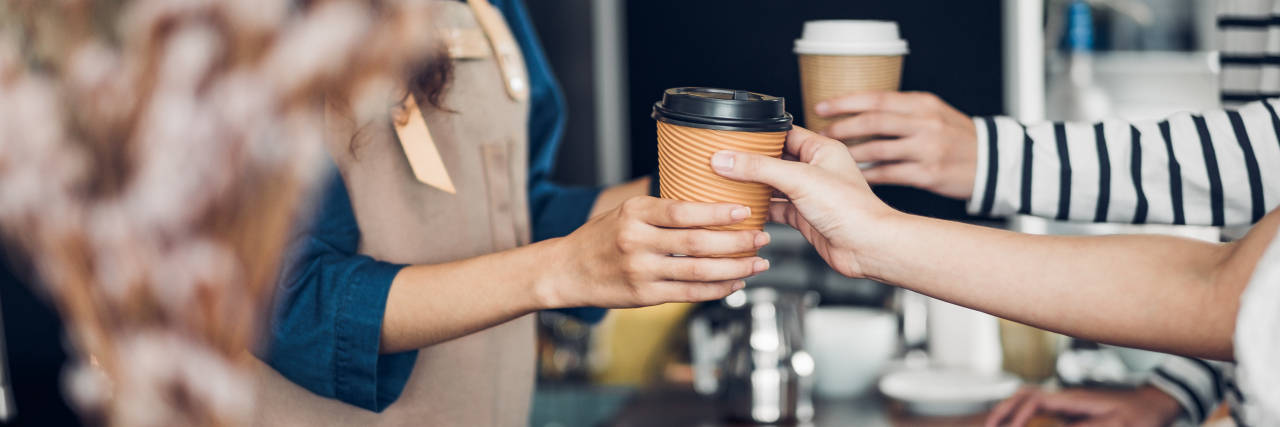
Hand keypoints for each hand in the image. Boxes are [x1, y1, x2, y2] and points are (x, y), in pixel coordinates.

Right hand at [546, 196, 770, 307]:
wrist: (566, 270)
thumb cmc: (600, 238)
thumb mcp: (625, 211)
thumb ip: (661, 209)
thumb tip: (708, 201)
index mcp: (634, 213)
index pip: (683, 211)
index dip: (717, 212)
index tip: (744, 211)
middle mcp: (636, 241)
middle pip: (696, 242)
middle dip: (735, 241)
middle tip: (761, 237)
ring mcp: (640, 271)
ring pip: (697, 271)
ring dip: (733, 268)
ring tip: (757, 263)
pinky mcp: (643, 296)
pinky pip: (688, 294)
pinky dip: (715, 290)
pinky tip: (734, 283)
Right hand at [709, 127, 899, 278]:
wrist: (867, 247)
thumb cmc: (851, 209)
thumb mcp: (799, 179)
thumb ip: (759, 168)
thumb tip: (727, 159)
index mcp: (822, 149)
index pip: (784, 133)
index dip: (759, 135)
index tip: (733, 137)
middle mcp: (816, 169)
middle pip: (775, 160)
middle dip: (751, 162)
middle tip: (725, 160)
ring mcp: (810, 195)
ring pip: (773, 185)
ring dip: (753, 186)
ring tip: (727, 182)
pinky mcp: (805, 217)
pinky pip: (776, 209)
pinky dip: (760, 209)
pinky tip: (744, 209)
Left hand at [815, 91, 977, 199]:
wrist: (993, 161)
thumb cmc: (956, 136)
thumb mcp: (933, 112)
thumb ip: (901, 109)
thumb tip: (857, 110)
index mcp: (922, 104)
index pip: (876, 98)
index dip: (845, 102)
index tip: (821, 107)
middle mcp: (925, 123)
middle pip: (873, 122)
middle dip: (842, 128)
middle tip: (821, 134)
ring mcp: (927, 149)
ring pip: (877, 149)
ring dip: (850, 153)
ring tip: (832, 157)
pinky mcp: (928, 174)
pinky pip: (888, 174)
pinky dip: (867, 175)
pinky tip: (854, 176)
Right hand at [985, 386, 1182, 426]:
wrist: (1155, 403)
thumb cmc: (1140, 415)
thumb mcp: (1116, 425)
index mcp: (1073, 399)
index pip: (1034, 401)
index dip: (1017, 416)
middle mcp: (1066, 396)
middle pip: (1024, 395)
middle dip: (1003, 410)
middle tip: (988, 426)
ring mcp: (1067, 401)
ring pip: (1028, 399)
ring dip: (1010, 410)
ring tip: (995, 424)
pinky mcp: (1071, 408)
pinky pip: (1038, 407)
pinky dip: (1022, 413)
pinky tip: (1018, 424)